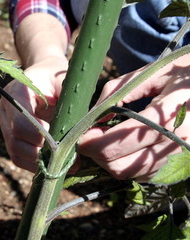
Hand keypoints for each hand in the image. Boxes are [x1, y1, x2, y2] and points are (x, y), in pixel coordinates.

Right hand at [0, 56, 66, 171]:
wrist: (42, 75)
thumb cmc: (55, 76)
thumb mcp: (65, 80)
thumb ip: (69, 99)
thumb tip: (81, 126)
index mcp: (16, 91)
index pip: (20, 122)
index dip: (39, 137)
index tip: (62, 143)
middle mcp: (5, 108)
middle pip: (16, 140)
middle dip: (42, 154)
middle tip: (68, 159)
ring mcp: (4, 123)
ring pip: (15, 151)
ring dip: (39, 162)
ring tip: (64, 165)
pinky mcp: (8, 135)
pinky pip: (17, 156)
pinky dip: (34, 164)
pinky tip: (52, 165)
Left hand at [78, 54, 189, 181]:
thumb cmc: (182, 75)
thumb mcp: (151, 73)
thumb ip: (116, 91)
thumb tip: (92, 116)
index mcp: (166, 116)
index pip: (117, 141)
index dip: (90, 141)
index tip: (80, 133)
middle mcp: (174, 143)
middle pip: (117, 164)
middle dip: (95, 153)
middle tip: (87, 137)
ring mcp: (177, 158)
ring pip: (127, 173)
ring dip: (106, 161)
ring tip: (103, 140)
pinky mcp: (176, 166)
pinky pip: (140, 175)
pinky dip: (123, 164)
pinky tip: (121, 147)